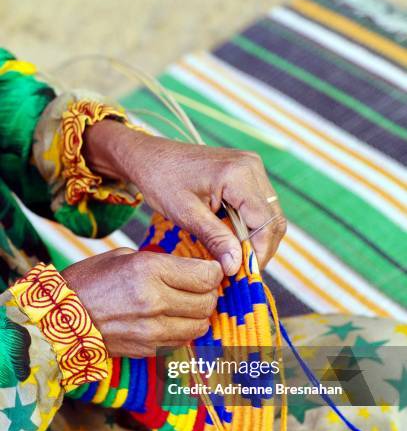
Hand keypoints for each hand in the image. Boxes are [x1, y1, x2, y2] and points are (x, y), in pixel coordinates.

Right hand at [62, 249, 222, 356]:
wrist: (59, 321)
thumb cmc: (88, 282)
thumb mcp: (124, 258)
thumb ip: (162, 263)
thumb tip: (191, 269)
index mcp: (149, 270)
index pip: (205, 276)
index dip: (215, 272)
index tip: (211, 269)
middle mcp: (155, 301)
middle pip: (208, 301)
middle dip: (209, 292)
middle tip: (200, 286)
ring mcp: (153, 329)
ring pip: (200, 325)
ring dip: (199, 314)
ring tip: (187, 304)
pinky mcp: (149, 348)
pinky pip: (182, 340)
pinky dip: (184, 330)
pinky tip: (171, 319)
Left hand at [83, 120, 285, 274]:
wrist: (150, 156)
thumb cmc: (161, 181)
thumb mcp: (186, 214)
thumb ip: (215, 238)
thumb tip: (235, 266)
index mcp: (239, 174)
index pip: (264, 222)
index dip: (259, 252)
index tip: (243, 274)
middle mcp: (252, 167)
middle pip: (273, 219)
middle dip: (261, 248)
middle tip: (240, 271)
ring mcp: (252, 168)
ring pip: (270, 214)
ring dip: (257, 239)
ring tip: (236, 258)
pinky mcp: (247, 173)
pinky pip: (259, 206)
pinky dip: (251, 226)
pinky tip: (233, 240)